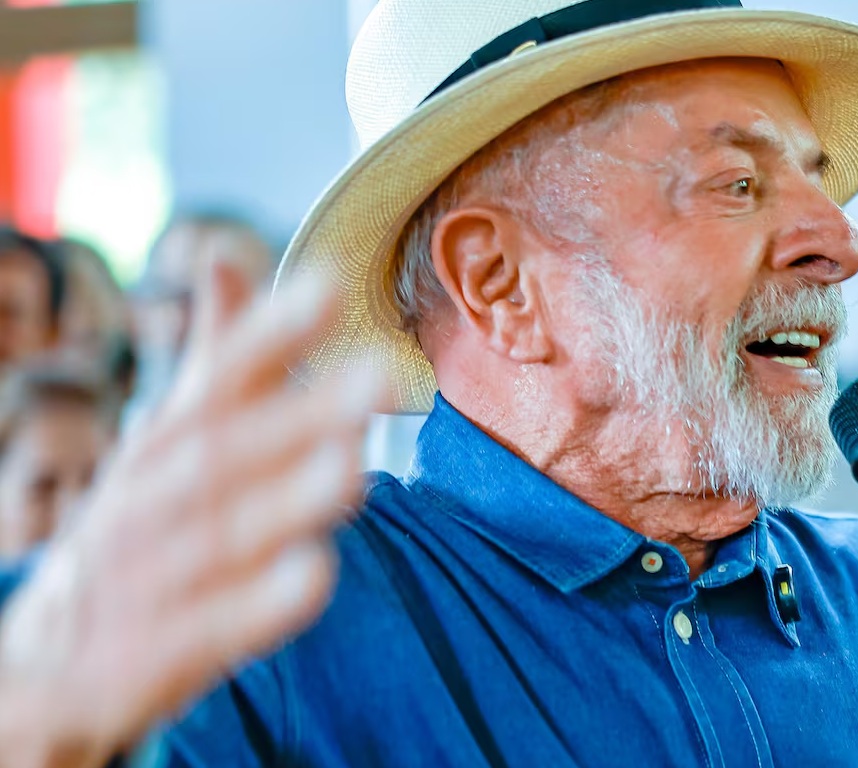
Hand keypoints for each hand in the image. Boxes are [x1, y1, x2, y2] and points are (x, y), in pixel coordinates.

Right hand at [0, 262, 385, 767]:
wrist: (42, 663)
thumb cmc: (140, 529)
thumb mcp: (169, 440)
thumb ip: (216, 360)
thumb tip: (228, 259)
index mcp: (164, 443)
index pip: (220, 378)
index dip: (272, 334)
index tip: (332, 285)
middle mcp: (150, 500)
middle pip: (226, 452)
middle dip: (301, 414)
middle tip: (382, 374)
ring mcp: (146, 577)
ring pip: (218, 534)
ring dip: (286, 500)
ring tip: (355, 467)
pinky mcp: (151, 653)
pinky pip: (207, 628)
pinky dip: (257, 605)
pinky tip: (316, 577)